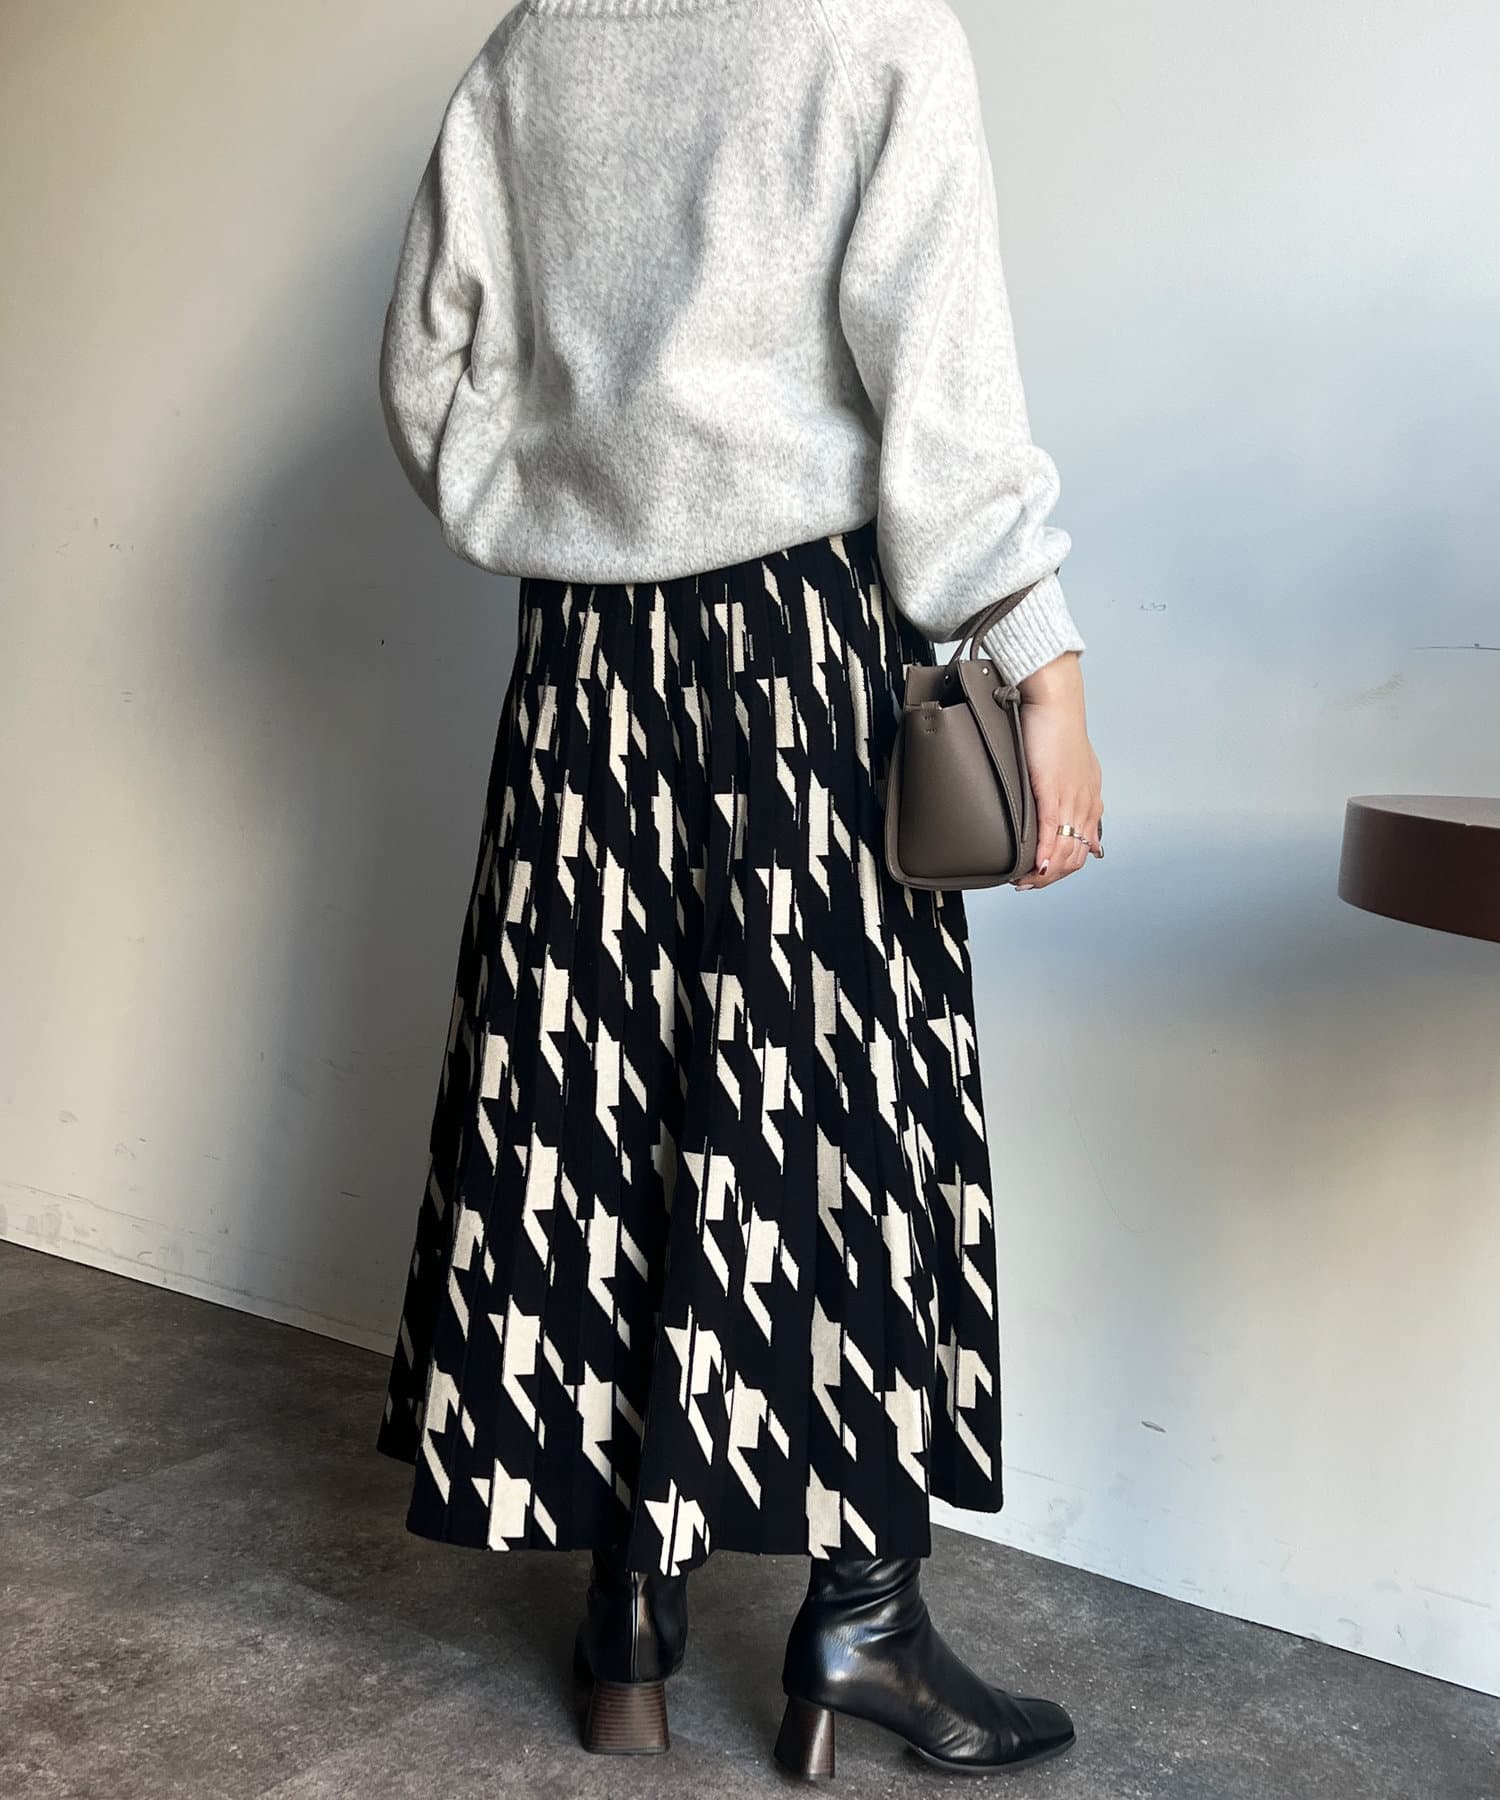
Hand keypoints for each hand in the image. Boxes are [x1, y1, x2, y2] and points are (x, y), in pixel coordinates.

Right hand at [1012, 652, 1102, 890]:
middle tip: (1026, 883)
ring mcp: (1071, 799)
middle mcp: (1086, 803)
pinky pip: (1051, 832)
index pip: (1084, 849)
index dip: (1063, 870)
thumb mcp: (1070, 765)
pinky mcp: (1053, 790)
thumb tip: (1061, 809)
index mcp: (1090, 799)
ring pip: (1065, 851)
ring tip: (1021, 878)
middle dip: (1051, 878)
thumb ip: (1070, 792)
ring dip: (1043, 872)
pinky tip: (1032, 867)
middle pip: (1075, 857)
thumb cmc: (1054, 726)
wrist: (1053, 700)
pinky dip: (1042, 854)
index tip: (1040, 875)